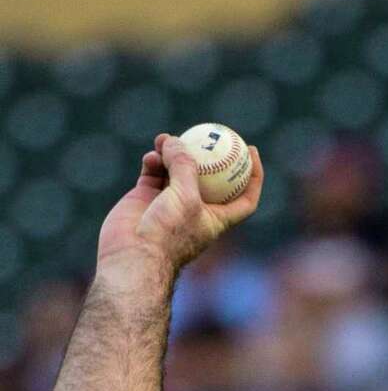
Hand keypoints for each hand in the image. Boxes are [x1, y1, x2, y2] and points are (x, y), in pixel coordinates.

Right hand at [96, 133, 263, 277]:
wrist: (132, 258)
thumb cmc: (167, 234)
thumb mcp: (186, 197)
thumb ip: (185, 166)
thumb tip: (175, 141)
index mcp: (216, 218)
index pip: (244, 197)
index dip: (253, 176)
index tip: (251, 151)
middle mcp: (194, 210)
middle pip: (209, 178)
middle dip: (208, 155)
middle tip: (208, 132)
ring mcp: (169, 203)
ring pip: (177, 170)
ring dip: (174, 152)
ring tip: (166, 139)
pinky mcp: (145, 198)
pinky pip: (153, 172)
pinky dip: (154, 160)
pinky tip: (152, 154)